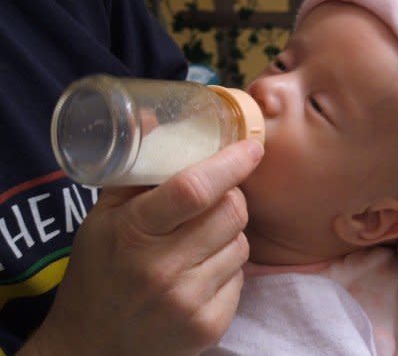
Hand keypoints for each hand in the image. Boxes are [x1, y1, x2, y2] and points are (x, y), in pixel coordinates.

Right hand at [22, 139, 263, 355]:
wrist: (93, 349)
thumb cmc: (99, 273)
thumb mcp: (101, 219)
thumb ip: (133, 171)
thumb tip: (155, 117)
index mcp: (132, 233)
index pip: (194, 189)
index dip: (230, 163)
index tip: (252, 148)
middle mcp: (162, 269)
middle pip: (232, 212)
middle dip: (232, 198)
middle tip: (215, 200)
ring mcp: (188, 302)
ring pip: (242, 244)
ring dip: (229, 235)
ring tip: (198, 243)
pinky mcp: (209, 327)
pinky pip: (241, 278)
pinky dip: (227, 269)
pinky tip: (199, 275)